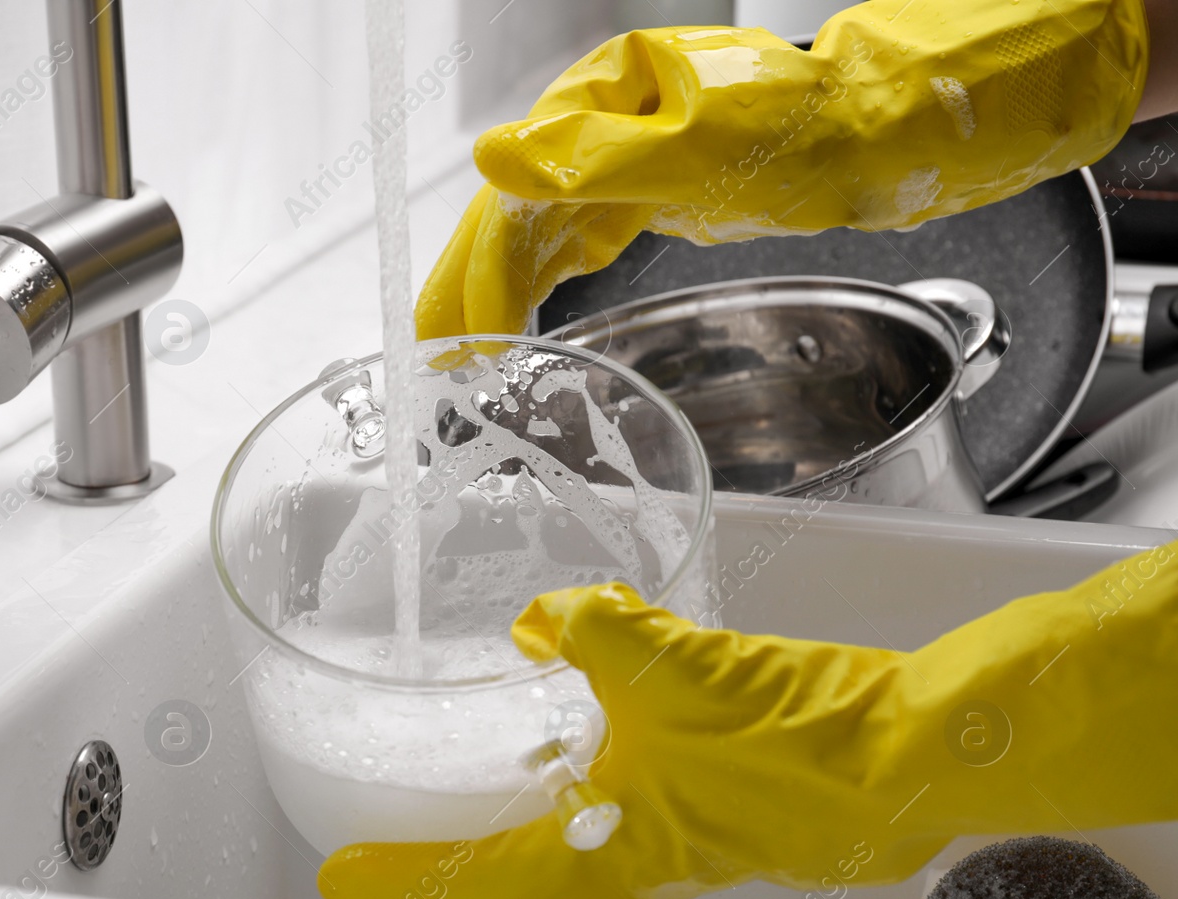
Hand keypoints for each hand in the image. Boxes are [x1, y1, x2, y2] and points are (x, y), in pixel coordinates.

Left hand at [320, 542, 1177, 898]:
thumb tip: (540, 618)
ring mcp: (677, 860)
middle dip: (458, 871)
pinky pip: (620, 841)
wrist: (905, 757)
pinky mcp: (711, 833)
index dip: (403, 878)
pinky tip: (585, 757)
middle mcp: (635, 875)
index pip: (477, 880)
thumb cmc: (802, 738)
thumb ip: (590, 629)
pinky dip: (580, 814)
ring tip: (481, 799)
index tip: (344, 878)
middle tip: (406, 842)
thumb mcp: (671, 665)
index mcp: (607, 856)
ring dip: (520, 844)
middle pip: (519, 892)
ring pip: (571, 873)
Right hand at [418, 0, 1147, 338]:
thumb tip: (493, 162)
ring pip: (538, 235)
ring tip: (465, 358)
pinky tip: (527, 316)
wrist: (891, 129)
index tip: (455, 347)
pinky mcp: (654, 191)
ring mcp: (625, 158)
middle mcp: (599, 126)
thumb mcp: (705, 148)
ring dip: (499, 296)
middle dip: (469, 294)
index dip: (475, 277)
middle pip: (512, 220)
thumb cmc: (818, 130)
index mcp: (600, 102)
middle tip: (434, 368)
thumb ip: (596, 157)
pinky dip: (543, 283)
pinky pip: (576, 241)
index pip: (513, 203)